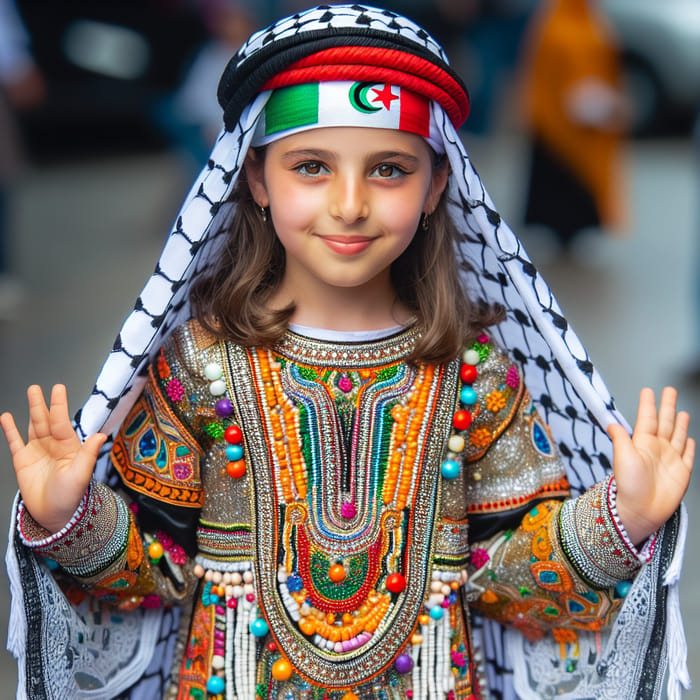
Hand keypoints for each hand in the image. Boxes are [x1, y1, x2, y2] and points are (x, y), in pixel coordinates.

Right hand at [0, 385, 105, 532]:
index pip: (62, 421)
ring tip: (30, 392)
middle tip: (37, 387)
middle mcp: (53, 445)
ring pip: (33, 425)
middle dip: (42, 403)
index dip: (59, 405)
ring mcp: (37, 451)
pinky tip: (6, 417)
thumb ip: (88, 453)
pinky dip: (10, 429)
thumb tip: (101, 436)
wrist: (55, 515)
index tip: (58, 388)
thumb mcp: (81, 474)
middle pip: (46, 420)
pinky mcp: (22, 460)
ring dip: (31, 409)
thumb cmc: (71, 496)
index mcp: (69, 446)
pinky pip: (15, 441)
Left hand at [608, 387, 694, 545]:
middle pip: (665, 422)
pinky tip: (690, 438)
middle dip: (668, 406)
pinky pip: (688, 455)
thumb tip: (611, 423)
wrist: (640, 510)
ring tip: (682, 411)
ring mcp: (670, 459)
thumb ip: (620, 438)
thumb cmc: (628, 485)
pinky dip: (689, 446)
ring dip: (680, 423)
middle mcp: (657, 448)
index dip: (648, 404)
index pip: (647, 418)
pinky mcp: (681, 472)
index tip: (648, 390)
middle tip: (670, 390)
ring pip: (678, 435)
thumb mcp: (622, 456)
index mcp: (642, 442)